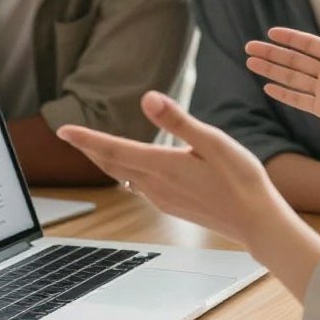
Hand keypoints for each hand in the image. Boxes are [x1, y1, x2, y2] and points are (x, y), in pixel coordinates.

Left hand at [57, 92, 286, 247]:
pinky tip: (134, 168)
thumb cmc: (241, 179)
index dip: (86, 139)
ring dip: (107, 161)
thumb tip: (148, 97)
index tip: (62, 130)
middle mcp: (157, 185)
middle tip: (69, 135)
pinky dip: (127, 172)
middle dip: (90, 148)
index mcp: (163, 166)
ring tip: (94, 148)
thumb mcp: (213, 141)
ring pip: (124, 177)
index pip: (114, 149)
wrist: (256, 222)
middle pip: (112, 165)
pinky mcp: (173, 206)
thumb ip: (178, 121)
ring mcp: (163, 199)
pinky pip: (139, 187)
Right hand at [245, 0, 319, 143]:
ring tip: (250, 61)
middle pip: (294, 60)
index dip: (290, 38)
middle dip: (271, 53)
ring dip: (270, 70)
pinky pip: (299, 100)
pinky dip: (283, 94)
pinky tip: (266, 87)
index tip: (271, 32)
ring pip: (292, 78)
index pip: (309, 45)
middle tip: (249, 46)